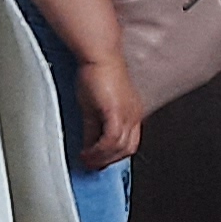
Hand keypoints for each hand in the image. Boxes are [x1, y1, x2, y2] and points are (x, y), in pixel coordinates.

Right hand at [73, 52, 144, 169]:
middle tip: (91, 165)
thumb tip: (89, 145)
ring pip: (120, 147)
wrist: (99, 56)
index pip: (129, 143)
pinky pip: (111, 139)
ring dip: (101, 158)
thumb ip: (93, 128)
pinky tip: (87, 152)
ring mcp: (128, 114)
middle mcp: (134, 115)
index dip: (115, 156)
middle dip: (108, 161)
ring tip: (86, 160)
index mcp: (133, 113)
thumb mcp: (93, 107)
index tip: (99, 162)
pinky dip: (99, 150)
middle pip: (127, 149)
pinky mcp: (117, 111)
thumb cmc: (98, 74)